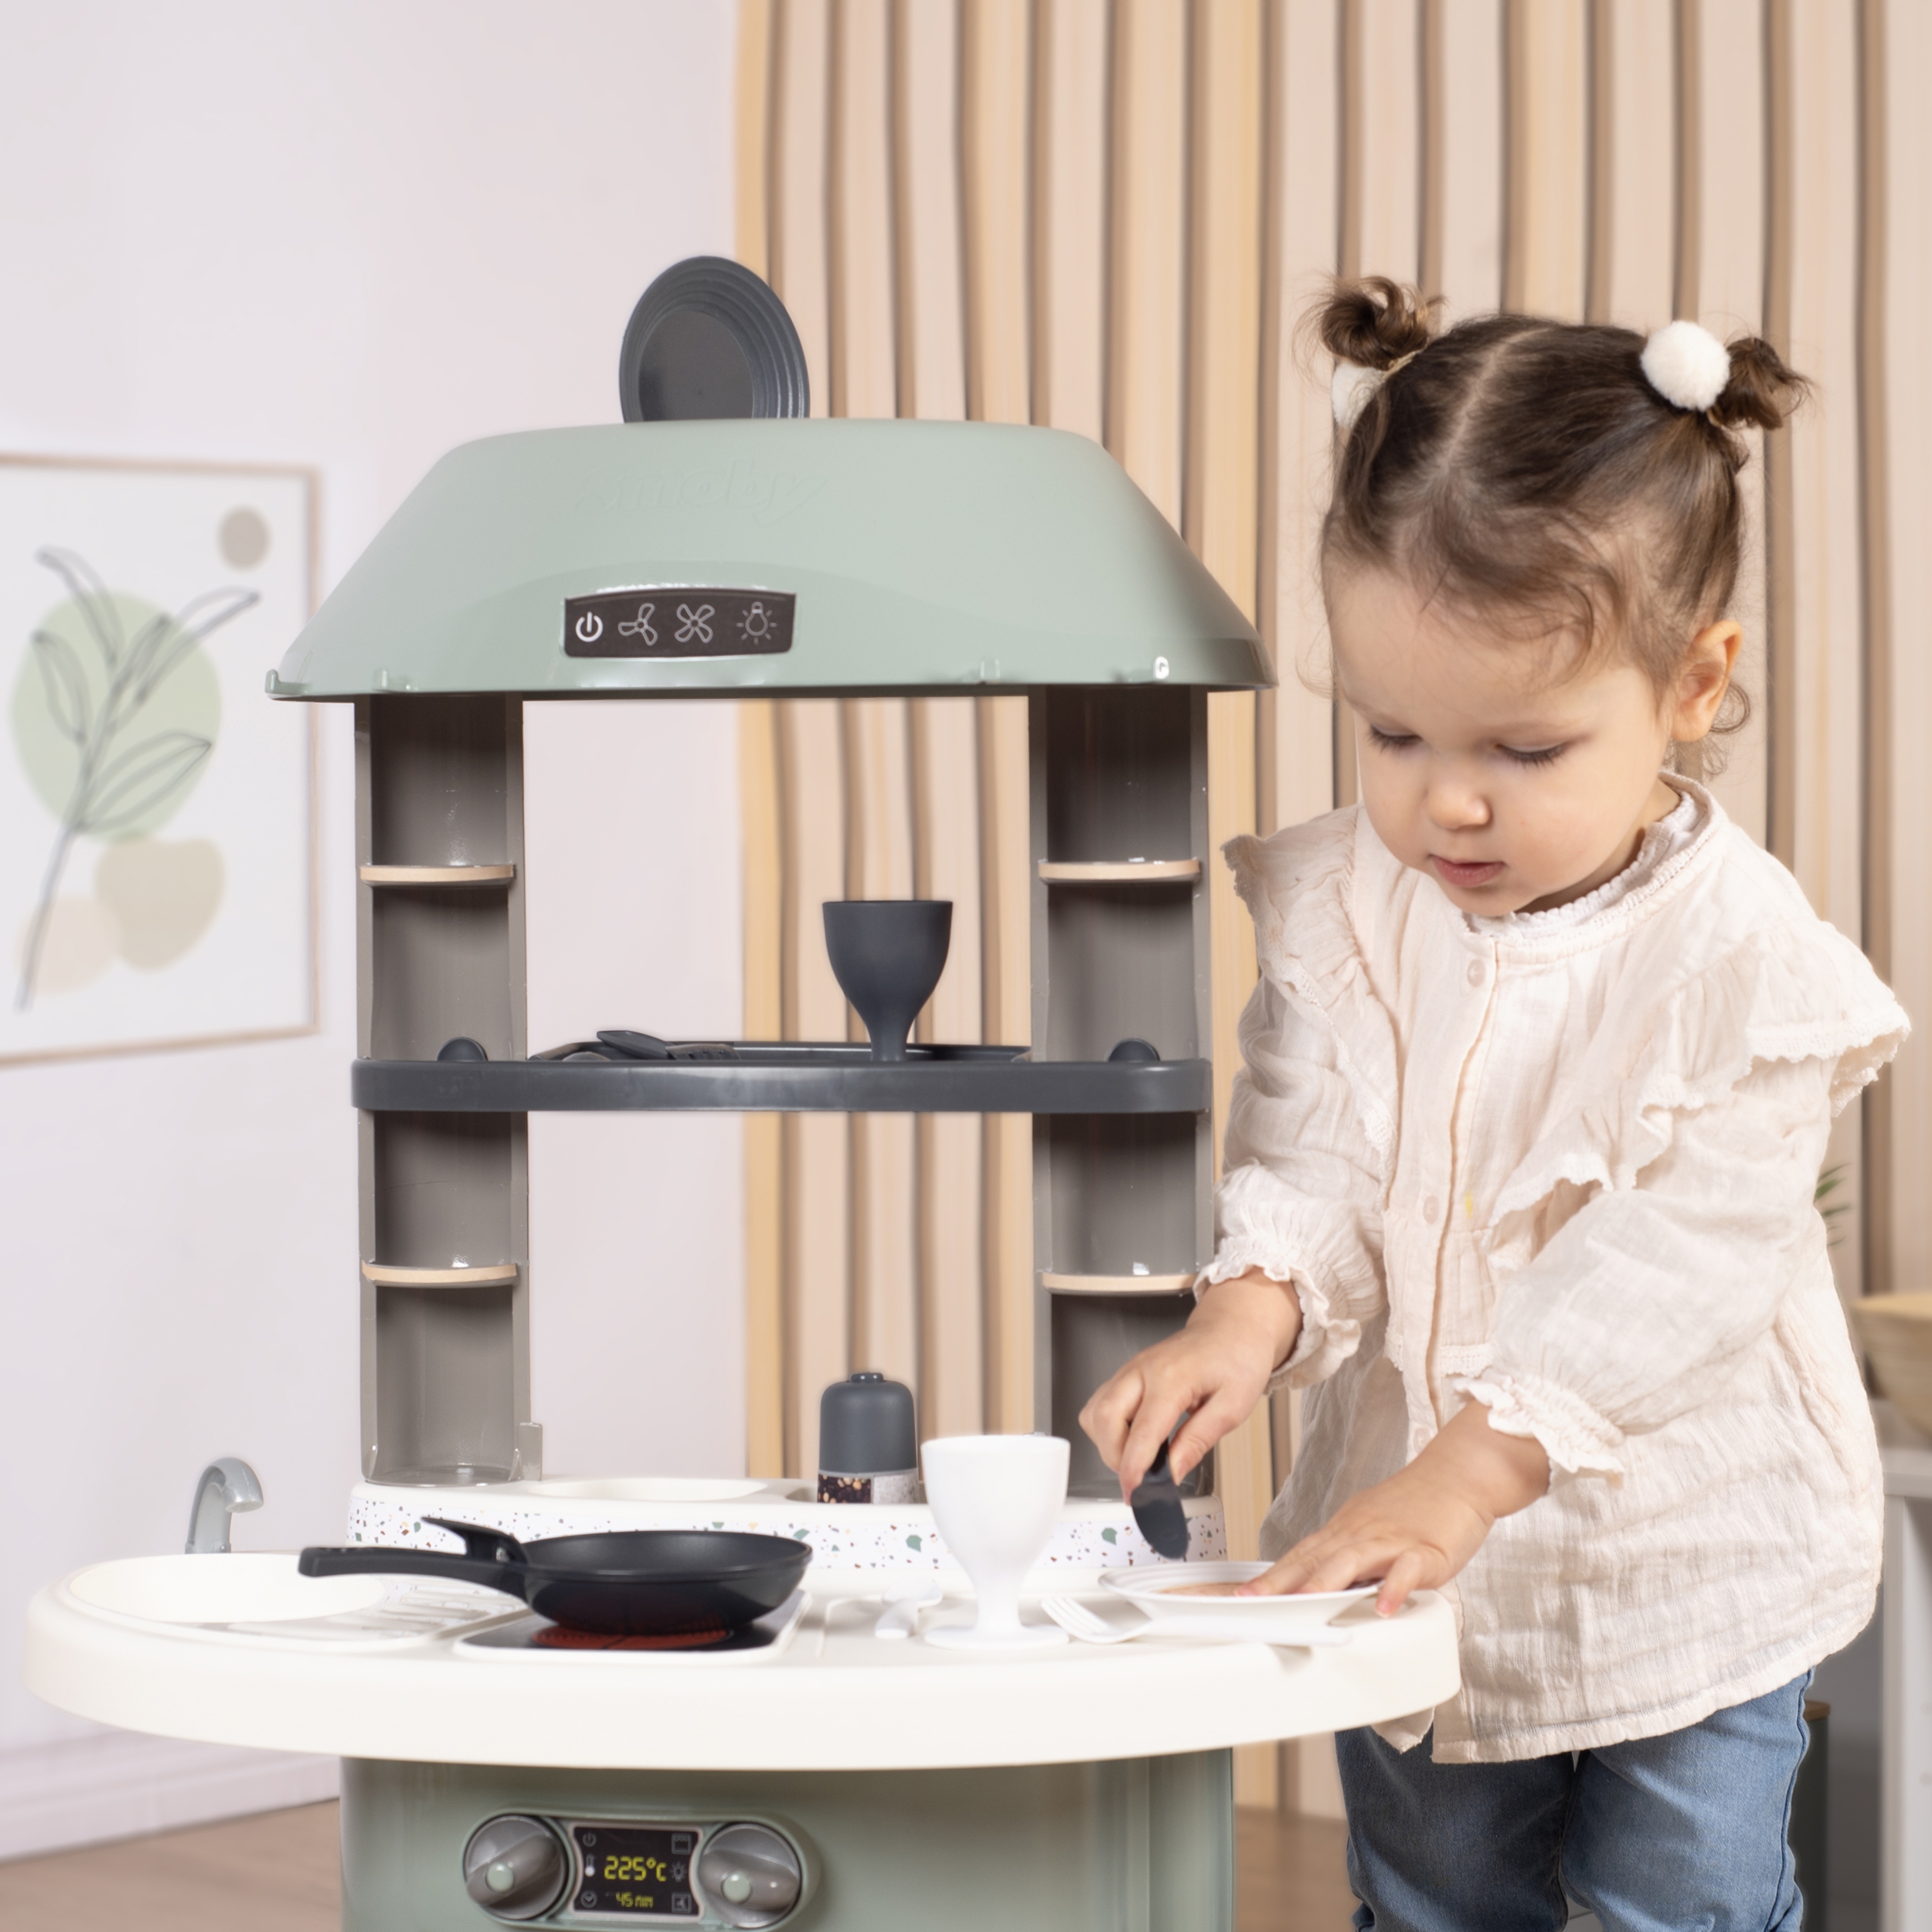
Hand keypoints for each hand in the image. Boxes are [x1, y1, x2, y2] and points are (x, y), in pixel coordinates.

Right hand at [1078, 1270, 1303, 1500]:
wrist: (1232, 1326)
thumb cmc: (1237, 1358)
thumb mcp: (1233, 1405)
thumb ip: (1198, 1439)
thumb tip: (1173, 1472)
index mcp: (1172, 1377)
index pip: (1142, 1430)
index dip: (1134, 1467)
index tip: (1134, 1492)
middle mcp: (1142, 1370)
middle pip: (1104, 1418)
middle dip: (1114, 1457)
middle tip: (1141, 1477)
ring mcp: (1131, 1370)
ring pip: (1095, 1412)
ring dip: (1108, 1443)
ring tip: (1139, 1458)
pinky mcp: (1127, 1374)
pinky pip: (1101, 1404)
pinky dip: (1108, 1429)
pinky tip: (1135, 1438)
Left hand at [1240, 1401, 1549, 1615]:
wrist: (1459, 1474)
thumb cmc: (1417, 1505)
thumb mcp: (1372, 1530)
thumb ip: (1347, 1559)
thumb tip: (1321, 1586)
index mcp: (1345, 1530)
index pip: (1300, 1555)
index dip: (1271, 1576)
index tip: (1244, 1594)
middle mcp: (1361, 1533)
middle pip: (1316, 1557)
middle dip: (1281, 1581)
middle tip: (1253, 1600)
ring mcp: (1392, 1539)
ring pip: (1352, 1560)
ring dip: (1325, 1582)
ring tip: (1304, 1603)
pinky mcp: (1427, 1549)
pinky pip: (1407, 1569)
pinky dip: (1394, 1588)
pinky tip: (1384, 1607)